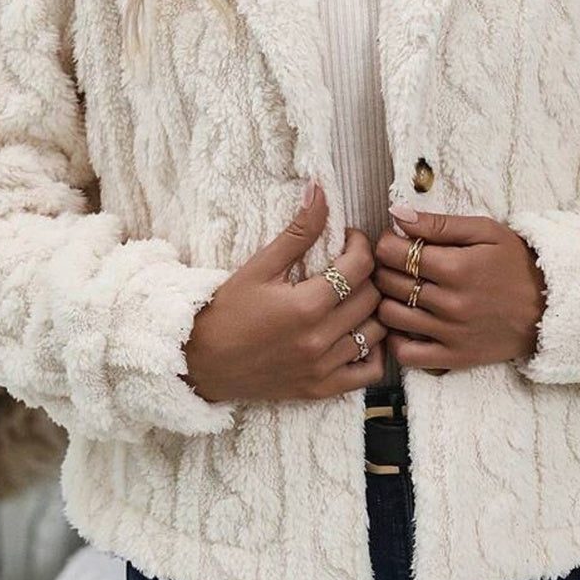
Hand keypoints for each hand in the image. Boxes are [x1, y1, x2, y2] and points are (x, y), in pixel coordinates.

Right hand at [183, 180, 386, 402]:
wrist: (201, 363)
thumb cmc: (227, 311)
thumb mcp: (258, 267)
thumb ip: (296, 232)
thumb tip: (320, 190)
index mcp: (305, 306)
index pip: (360, 266)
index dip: (360, 244)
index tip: (348, 240)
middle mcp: (319, 339)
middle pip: (372, 297)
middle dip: (367, 274)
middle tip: (350, 265)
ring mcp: (323, 368)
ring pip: (378, 332)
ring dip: (372, 310)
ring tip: (354, 297)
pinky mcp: (322, 389)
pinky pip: (371, 371)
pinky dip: (375, 351)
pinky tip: (359, 333)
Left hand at [373, 205, 546, 373]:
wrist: (550, 306)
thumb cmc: (516, 263)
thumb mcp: (485, 232)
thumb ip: (439, 223)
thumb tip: (397, 214)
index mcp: (457, 267)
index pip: (392, 252)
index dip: (387, 242)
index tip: (396, 241)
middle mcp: (450, 303)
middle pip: (388, 282)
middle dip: (385, 267)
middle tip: (398, 263)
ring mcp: (451, 334)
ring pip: (390, 316)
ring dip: (387, 300)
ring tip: (401, 290)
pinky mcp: (454, 357)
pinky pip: (406, 354)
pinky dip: (396, 339)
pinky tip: (406, 324)